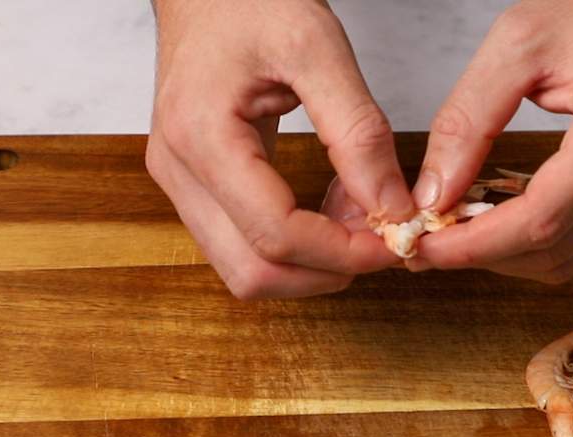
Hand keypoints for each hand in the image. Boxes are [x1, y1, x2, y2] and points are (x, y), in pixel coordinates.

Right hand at [146, 0, 413, 299]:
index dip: (342, 252)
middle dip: (327, 272)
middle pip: (253, 274)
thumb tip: (391, 207)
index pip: (275, 234)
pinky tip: (331, 211)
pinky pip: (243, 246)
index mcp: (200, 136)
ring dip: (311, 265)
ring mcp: (180, 186)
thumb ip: (357, 131)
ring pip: (246, 272)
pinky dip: (295, 248)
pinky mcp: (195, 189)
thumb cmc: (251, 0)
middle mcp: (178, 172)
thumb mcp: (317, 48)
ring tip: (357, 220)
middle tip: (381, 241)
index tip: (394, 239)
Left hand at [411, 0, 572, 281]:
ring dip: (508, 257)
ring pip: (571, 258)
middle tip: (427, 243)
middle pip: (555, 250)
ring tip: (458, 233)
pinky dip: (539, 244)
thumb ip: (468, 120)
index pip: (542, 219)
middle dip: (484, 256)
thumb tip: (434, 196)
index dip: (477, 244)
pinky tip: (501, 222)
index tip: (425, 246)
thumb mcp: (518, 44)